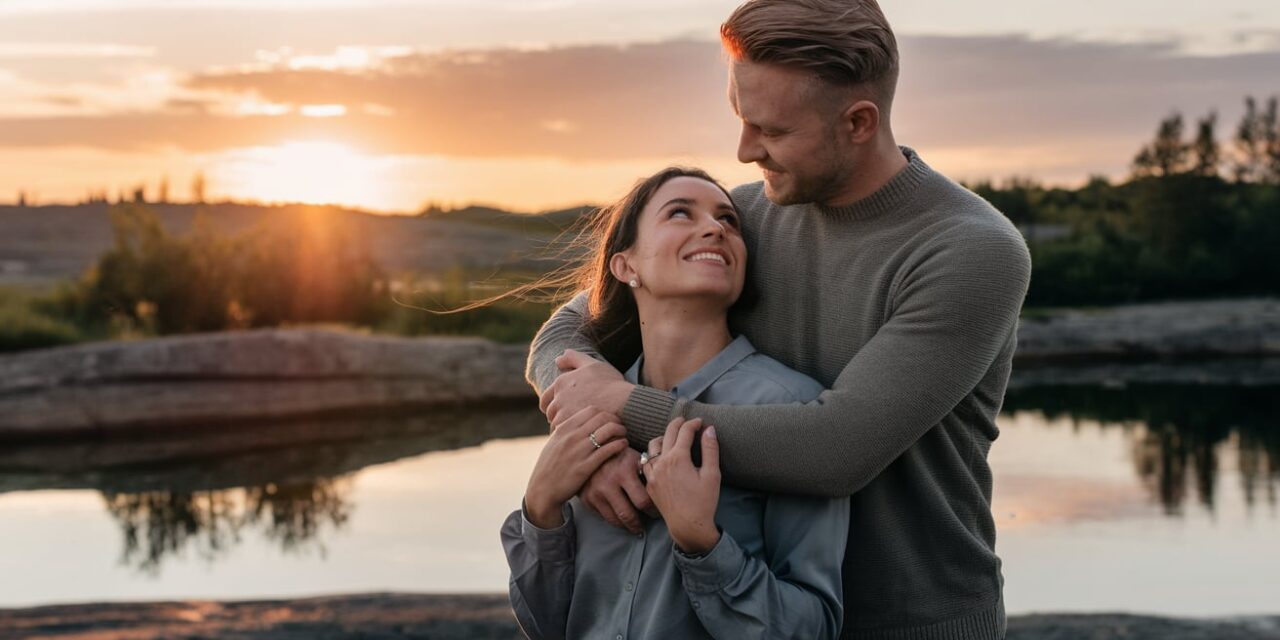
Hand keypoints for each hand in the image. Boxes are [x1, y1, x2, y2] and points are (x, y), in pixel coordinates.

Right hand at [524, 407, 628, 528]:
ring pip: (607, 430)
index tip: (611, 420)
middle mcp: (571, 436)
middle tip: (621, 427)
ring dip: (620, 430)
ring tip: (624, 436)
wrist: (542, 491)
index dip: (605, 413)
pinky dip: (619, 445)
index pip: (591, 410)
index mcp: (563, 428)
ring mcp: (579, 451)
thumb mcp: (554, 443)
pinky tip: (623, 446)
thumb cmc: (549, 467)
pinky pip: (608, 450)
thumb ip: (566, 430)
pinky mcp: (585, 467)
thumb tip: (580, 420)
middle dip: (616, 420)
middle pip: (602, 417)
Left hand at [539, 349, 632, 426]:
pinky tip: (579, 435)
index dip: (551, 404)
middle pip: (550, 412)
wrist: (622, 402)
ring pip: (556, 423)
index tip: (561, 410)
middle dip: (557, 416)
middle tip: (570, 420)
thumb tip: (557, 359)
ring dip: (564, 425)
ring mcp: (563, 412)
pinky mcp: (570, 426)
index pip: (546, 398)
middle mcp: (558, 397)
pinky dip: (569, 434)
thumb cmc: (610, 383)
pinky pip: (564, 433)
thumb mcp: (592, 364)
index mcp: (561, 382)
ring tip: (576, 429)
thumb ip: (573, 358)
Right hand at [578, 448, 655, 534]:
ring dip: (625, 526)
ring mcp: (595, 492)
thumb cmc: (620, 454)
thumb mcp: (635, 457)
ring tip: (633, 526)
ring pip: (614, 520)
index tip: (656, 513)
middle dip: (638, 525)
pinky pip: (602, 516)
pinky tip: (619, 517)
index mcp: (624, 472)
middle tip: (644, 527)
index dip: (652, 511)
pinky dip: (612, 518)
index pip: (643, 501)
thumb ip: (647, 475)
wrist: (591, 449)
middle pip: (627, 515)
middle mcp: (608, 483)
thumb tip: (662, 494)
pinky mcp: (586, 498)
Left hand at [643, 417, 721, 554]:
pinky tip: (660, 456)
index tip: (700, 422)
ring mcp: (652, 473)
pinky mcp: (649, 483)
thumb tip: (709, 429)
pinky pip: (646, 462)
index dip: (694, 424)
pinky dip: (653, 454)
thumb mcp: (712, 474)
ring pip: (653, 446)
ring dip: (663, 437)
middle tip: (687, 422)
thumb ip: (710, 449)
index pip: (685, 431)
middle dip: (678, 424)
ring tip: (673, 437)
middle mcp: (662, 462)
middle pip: (668, 434)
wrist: (688, 526)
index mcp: (678, 458)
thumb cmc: (703, 501)